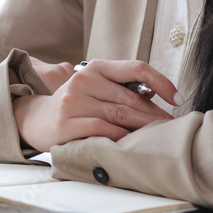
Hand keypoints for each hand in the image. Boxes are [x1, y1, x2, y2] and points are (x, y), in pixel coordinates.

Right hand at [13, 59, 183, 151]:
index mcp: (96, 68)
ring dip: (143, 128)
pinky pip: (103, 130)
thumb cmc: (74, 105)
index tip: (177, 98)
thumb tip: (157, 96)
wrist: (35, 119)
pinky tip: (131, 144)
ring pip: (120, 115)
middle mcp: (84, 80)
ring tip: (157, 137)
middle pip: (131, 98)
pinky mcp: (66, 124)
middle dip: (155, 115)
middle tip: (171, 127)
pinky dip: (121, 138)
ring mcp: (73, 102)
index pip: (136, 68)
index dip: (161, 82)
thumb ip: (121, 89)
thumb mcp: (95, 89)